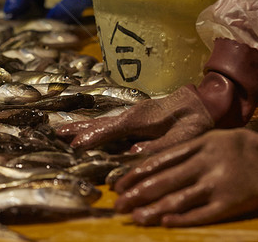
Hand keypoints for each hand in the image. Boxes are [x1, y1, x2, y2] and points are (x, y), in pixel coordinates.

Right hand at [57, 85, 214, 153]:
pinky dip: (91, 126)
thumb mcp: (180, 139)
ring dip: (80, 126)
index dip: (92, 137)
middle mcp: (130, 114)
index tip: (75, 144)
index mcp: (140, 119)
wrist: (202, 103)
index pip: (110, 129)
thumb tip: (133, 155)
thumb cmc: (194, 122)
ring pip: (100, 122)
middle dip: (77, 129)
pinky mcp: (133, 117)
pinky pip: (107, 123)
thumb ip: (157, 147)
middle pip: (98, 123)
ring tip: (60, 130)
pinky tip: (82, 130)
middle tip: (55, 134)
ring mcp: (130, 114)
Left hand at [111, 102, 257, 226]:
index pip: (160, 160)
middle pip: (164, 180)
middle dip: (138, 193)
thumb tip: (151, 162)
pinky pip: (203, 213)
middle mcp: (205, 162)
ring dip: (154, 209)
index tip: (119, 184)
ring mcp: (218, 183)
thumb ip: (185, 149)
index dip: (137, 174)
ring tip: (136, 216)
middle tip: (118, 204)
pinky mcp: (232, 202)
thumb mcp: (212, 138)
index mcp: (199, 144)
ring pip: (179, 198)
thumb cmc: (242, 147)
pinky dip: (183, 218)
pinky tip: (165, 222)